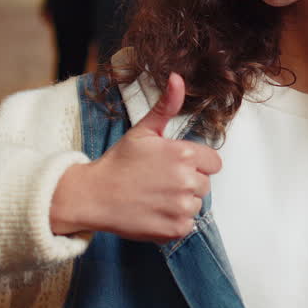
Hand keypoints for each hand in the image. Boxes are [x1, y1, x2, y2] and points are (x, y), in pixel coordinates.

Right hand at [49, 73, 221, 241]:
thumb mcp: (143, 131)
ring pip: (196, 205)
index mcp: (184, 154)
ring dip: (180, 203)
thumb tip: (177, 78)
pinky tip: (154, 212)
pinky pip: (187, 225)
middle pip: (205, 184)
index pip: (213, 163)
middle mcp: (187, 180)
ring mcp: (182, 206)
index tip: (174, 166)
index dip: (196, 164)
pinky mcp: (175, 229)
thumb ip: (166, 106)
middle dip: (187, 183)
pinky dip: (174, 222)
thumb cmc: (118, 163)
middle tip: (159, 182)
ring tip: (155, 197)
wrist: (94, 196)